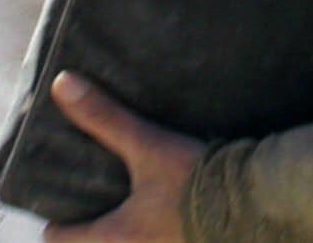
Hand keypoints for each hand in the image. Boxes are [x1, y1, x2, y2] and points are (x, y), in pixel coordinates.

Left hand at [43, 73, 201, 241]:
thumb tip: (62, 85)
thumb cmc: (195, 181)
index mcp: (115, 238)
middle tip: (93, 198)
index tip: (60, 201)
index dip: (56, 221)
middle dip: (91, 227)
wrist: (256, 203)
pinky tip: (162, 211)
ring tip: (128, 203)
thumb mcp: (148, 145)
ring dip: (122, 232)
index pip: (60, 240)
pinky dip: (151, 233)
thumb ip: (105, 118)